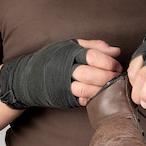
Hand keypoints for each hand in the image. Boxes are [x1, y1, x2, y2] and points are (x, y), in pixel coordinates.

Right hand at [0, 39, 120, 109]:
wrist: (29, 77)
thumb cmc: (53, 59)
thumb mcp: (71, 46)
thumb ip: (94, 46)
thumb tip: (116, 51)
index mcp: (70, 53)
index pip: (93, 56)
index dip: (108, 61)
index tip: (116, 65)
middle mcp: (66, 69)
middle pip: (91, 73)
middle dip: (108, 77)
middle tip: (117, 77)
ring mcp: (65, 85)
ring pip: (86, 88)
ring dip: (102, 89)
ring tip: (110, 87)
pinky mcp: (65, 97)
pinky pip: (82, 99)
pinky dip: (92, 97)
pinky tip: (98, 95)